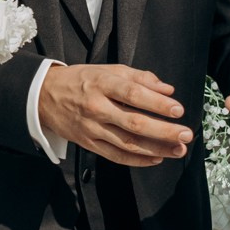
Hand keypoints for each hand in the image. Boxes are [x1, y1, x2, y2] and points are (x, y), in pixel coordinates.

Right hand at [36, 63, 190, 165]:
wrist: (43, 96)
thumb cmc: (81, 80)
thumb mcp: (107, 69)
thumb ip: (139, 77)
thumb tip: (168, 89)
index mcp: (102, 84)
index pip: (133, 94)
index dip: (157, 103)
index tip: (178, 110)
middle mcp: (96, 107)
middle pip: (134, 123)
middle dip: (163, 131)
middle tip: (186, 134)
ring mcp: (91, 128)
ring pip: (127, 143)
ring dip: (156, 148)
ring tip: (178, 150)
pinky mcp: (88, 143)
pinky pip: (115, 155)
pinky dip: (137, 160)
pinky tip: (157, 158)